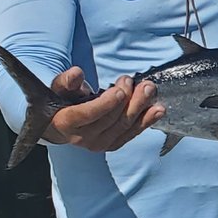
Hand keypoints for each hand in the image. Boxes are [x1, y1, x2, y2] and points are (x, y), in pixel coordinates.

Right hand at [46, 69, 163, 152]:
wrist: (61, 125)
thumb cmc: (62, 102)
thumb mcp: (59, 89)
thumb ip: (67, 81)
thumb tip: (77, 73)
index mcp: (66, 123)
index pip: (87, 114)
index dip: (105, 104)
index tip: (119, 90)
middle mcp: (83, 138)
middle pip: (111, 119)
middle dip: (128, 100)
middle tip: (140, 83)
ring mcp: (99, 144)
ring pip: (124, 126)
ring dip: (141, 108)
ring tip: (150, 90)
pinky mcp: (112, 145)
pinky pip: (132, 133)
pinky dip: (146, 121)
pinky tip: (158, 110)